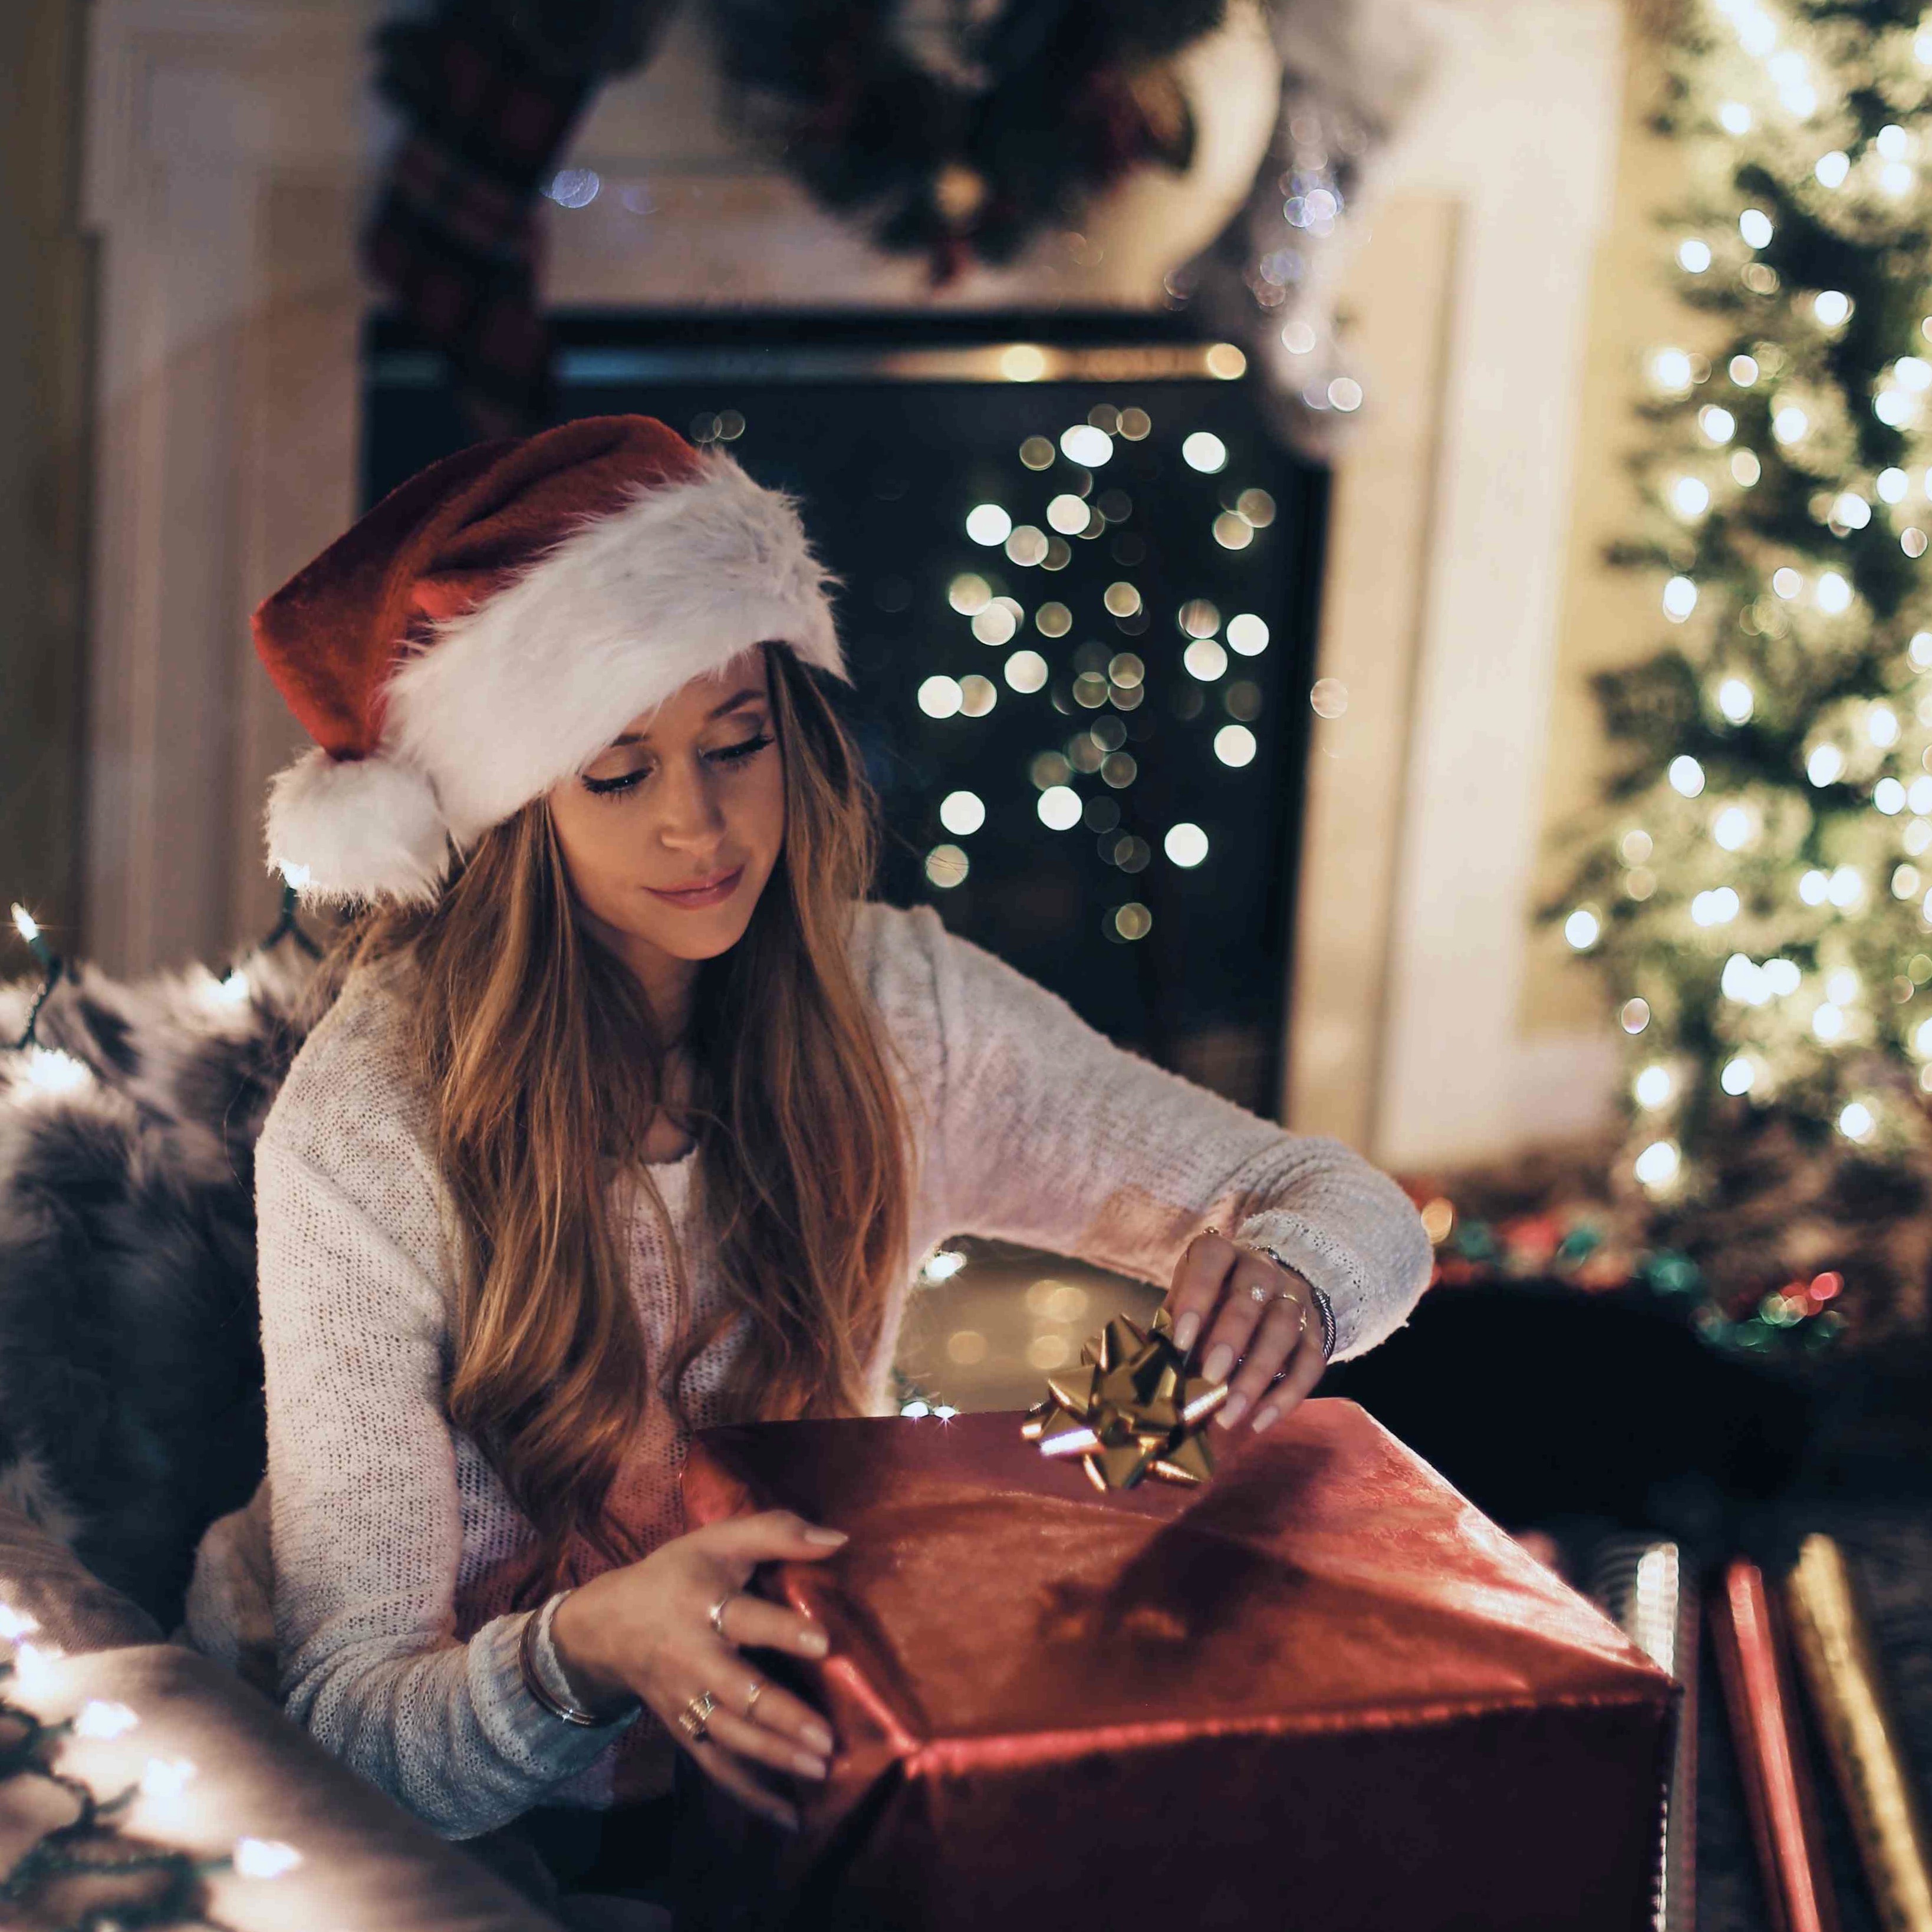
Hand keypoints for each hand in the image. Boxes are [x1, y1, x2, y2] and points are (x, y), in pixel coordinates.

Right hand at [549, 1510, 847, 1830]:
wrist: (609, 1625)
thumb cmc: (679, 1574)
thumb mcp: (720, 1539)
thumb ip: (778, 1531)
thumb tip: (840, 1538)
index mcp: (703, 1605)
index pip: (744, 1619)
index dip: (781, 1629)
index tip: (823, 1641)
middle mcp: (693, 1659)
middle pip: (737, 1692)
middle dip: (781, 1717)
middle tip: (826, 1737)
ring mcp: (686, 1702)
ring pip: (729, 1736)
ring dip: (773, 1757)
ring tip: (819, 1768)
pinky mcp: (685, 1731)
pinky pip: (716, 1767)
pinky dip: (750, 1795)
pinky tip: (790, 1817)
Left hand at [1158, 1229, 1325, 1435]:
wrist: (1265, 1291)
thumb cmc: (1211, 1300)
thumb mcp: (1185, 1299)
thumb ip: (1171, 1327)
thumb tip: (1151, 1373)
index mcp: (1222, 1254)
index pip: (1212, 1261)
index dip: (1196, 1297)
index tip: (1180, 1340)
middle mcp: (1263, 1269)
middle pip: (1252, 1298)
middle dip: (1230, 1339)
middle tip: (1208, 1378)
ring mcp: (1293, 1300)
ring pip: (1284, 1331)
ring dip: (1256, 1375)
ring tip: (1229, 1413)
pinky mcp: (1315, 1332)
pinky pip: (1311, 1363)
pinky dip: (1286, 1396)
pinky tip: (1259, 1421)